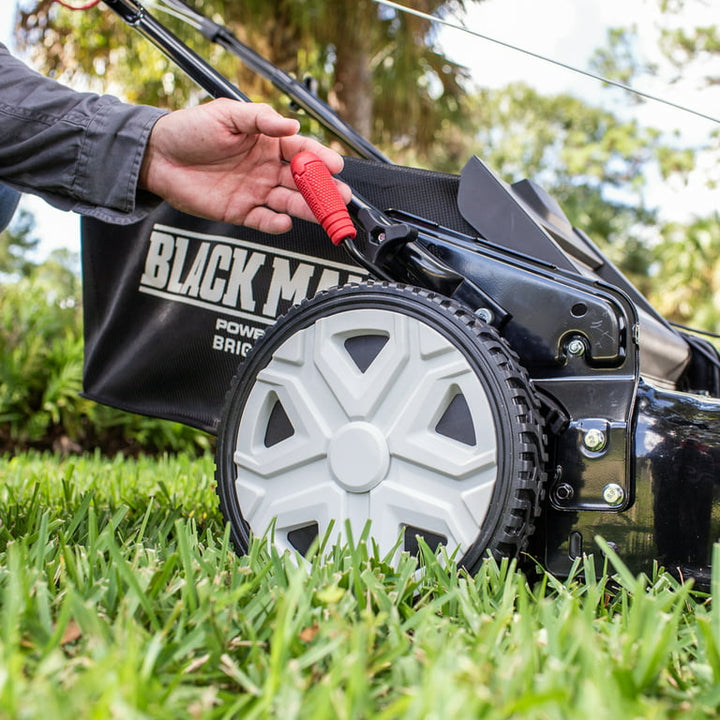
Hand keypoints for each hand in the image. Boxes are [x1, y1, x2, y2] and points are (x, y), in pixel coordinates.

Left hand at [139, 98, 350, 233]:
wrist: (157, 156)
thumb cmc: (189, 129)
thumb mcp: (227, 114)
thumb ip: (261, 119)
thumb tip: (291, 125)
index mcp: (267, 142)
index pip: (301, 150)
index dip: (319, 158)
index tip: (335, 166)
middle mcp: (266, 168)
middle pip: (302, 181)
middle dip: (324, 190)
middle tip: (342, 197)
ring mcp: (255, 191)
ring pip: (289, 202)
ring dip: (308, 209)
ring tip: (325, 214)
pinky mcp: (241, 211)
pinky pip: (264, 220)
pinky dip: (276, 223)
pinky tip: (284, 221)